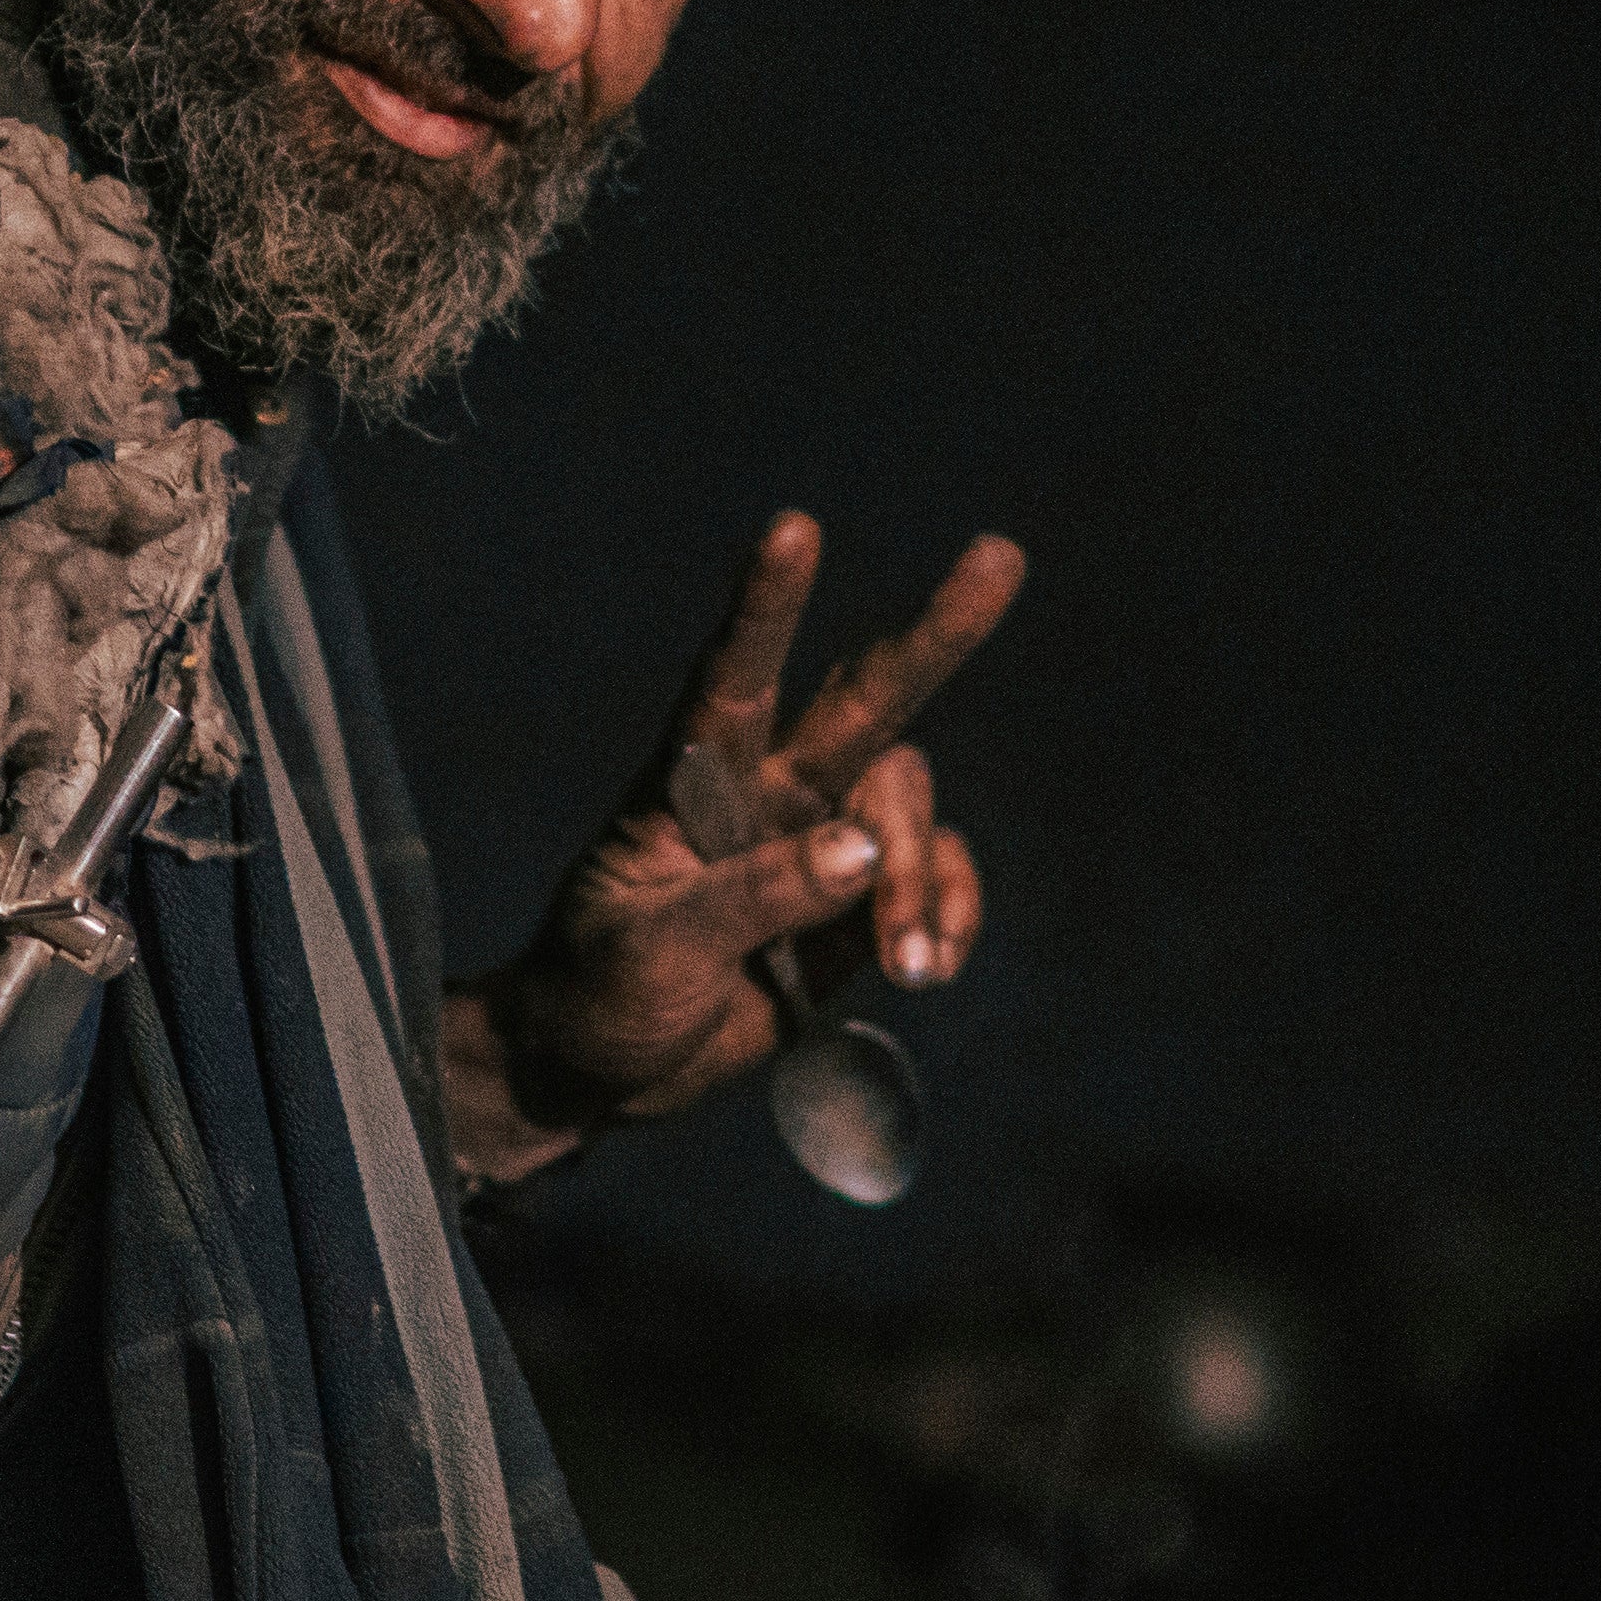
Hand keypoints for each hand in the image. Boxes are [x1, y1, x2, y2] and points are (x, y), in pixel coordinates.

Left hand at [442, 513, 1021, 1182]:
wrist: (607, 1070)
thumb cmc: (600, 992)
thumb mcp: (654, 948)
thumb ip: (752, 896)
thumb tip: (859, 848)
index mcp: (691, 784)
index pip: (732, 680)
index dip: (765, 608)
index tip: (793, 530)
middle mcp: (766, 793)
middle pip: (861, 700)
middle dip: (932, 634)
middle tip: (999, 555)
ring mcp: (819, 845)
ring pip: (905, 810)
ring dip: (919, 879)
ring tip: (913, 966)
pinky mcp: (858, 905)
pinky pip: (931, 880)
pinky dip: (946, 913)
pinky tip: (929, 967)